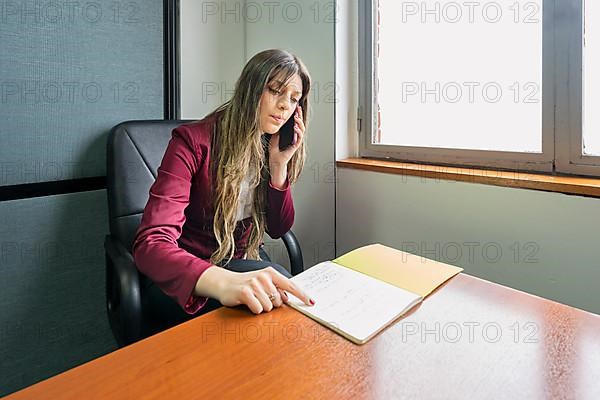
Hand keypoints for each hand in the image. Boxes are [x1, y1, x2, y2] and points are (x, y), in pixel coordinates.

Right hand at [195, 265, 313, 313]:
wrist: (224, 283)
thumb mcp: (263, 282)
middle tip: (260, 298)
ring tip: (253, 299)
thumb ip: (277, 289)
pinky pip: (258, 309)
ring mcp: (254, 284)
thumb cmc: (246, 284)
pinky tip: (247, 303)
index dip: (302, 295)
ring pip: (269, 307)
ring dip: (262, 307)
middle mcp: (264, 277)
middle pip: (279, 301)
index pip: (291, 286)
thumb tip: (288, 299)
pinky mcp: (245, 292)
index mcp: (271, 273)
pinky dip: (254, 310)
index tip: (311, 302)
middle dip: (272, 304)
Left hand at [268, 105, 304, 170]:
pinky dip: (298, 132)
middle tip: (298, 109)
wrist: (274, 161)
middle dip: (300, 116)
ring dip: (300, 123)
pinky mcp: (296, 146)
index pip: (295, 123)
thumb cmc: (274, 151)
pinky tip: (295, 127)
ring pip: (302, 130)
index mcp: (290, 134)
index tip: (295, 108)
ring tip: (296, 118)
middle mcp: (295, 137)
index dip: (296, 115)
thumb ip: (277, 131)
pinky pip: (299, 137)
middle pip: (300, 124)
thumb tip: (277, 122)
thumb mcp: (273, 137)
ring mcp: (296, 141)